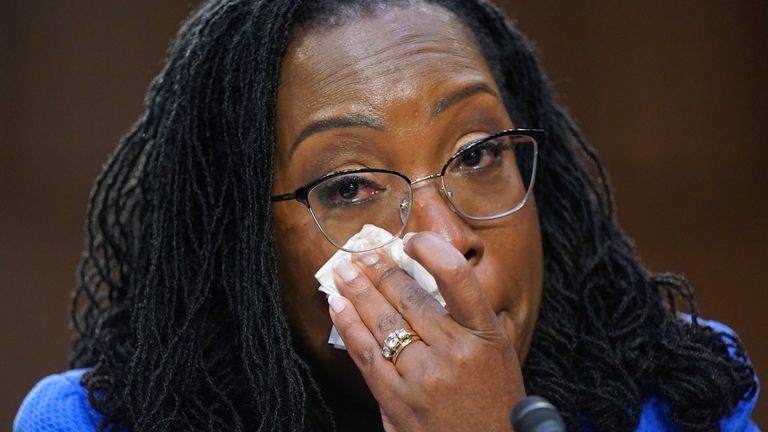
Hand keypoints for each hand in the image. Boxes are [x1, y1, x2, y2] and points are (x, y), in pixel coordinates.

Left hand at [328, 232, 525, 430]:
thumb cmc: (495, 405)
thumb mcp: (500, 356)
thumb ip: (474, 320)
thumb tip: (436, 282)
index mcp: (485, 336)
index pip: (456, 278)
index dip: (431, 251)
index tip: (412, 240)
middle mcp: (454, 352)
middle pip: (408, 298)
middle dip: (380, 270)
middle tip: (362, 252)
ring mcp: (423, 377)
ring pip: (382, 322)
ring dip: (358, 291)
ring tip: (343, 272)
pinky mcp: (397, 400)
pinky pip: (366, 355)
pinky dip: (349, 326)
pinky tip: (339, 308)